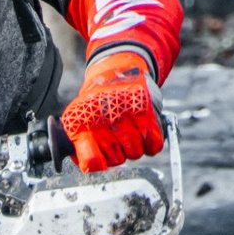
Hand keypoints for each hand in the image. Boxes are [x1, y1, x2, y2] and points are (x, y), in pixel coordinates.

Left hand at [61, 46, 166, 172]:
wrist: (116, 70)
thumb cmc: (98, 103)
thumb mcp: (80, 119)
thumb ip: (80, 144)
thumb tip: (87, 164)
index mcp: (82, 124)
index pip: (91, 160)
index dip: (98, 163)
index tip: (100, 159)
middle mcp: (102, 120)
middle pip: (117, 159)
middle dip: (118, 153)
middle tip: (117, 138)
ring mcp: (124, 115)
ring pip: (135, 153)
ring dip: (135, 147)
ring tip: (130, 131)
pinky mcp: (145, 110)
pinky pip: (153, 144)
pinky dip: (152, 143)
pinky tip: (145, 132)